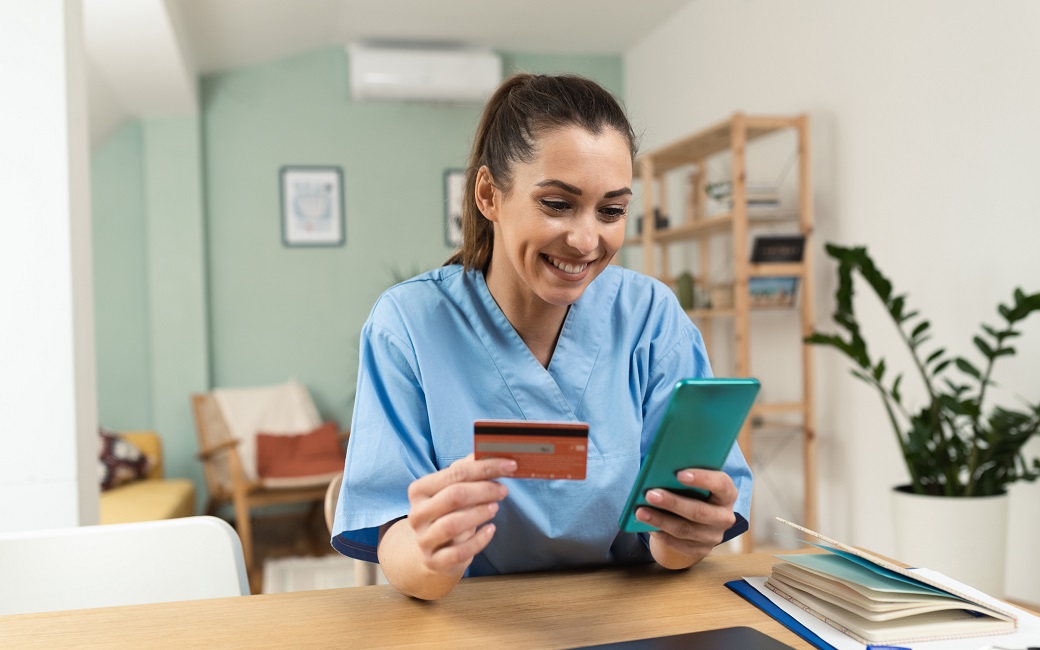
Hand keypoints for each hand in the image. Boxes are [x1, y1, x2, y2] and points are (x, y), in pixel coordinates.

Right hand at [404, 454, 515, 578]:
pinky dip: (479, 541)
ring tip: (495, 507)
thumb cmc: (448, 513)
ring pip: (452, 524)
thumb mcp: (453, 490)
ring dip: (479, 513)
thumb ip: (467, 471)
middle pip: (453, 496)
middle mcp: (416, 514)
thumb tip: (487, 450)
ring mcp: (423, 539)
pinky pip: (458, 552)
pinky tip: (491, 530)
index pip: (454, 473)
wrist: (434, 551)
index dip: (485, 467)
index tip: (510, 465)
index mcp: (419, 490)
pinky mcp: (433, 561)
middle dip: (484, 490)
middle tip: (503, 489)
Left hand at [635, 468, 737, 568]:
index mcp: (727, 493)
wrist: (697, 517)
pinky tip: (647, 526)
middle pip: (699, 511)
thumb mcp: (695, 480)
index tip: (679, 474)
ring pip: (685, 529)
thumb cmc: (693, 490)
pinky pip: (678, 544)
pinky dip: (661, 535)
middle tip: (650, 494)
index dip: (702, 479)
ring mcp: (714, 536)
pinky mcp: (701, 550)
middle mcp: (724, 516)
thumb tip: (659, 471)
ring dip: (660, 520)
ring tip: (640, 512)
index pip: (721, 484)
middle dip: (672, 502)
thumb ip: (684, 475)